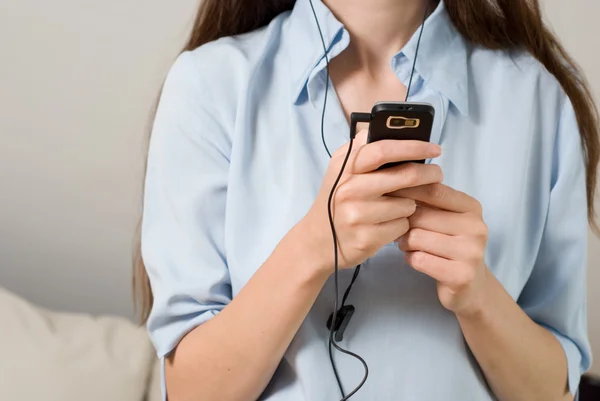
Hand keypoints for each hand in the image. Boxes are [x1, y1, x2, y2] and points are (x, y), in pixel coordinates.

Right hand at [301, 131, 442, 273]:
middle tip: (437, 174)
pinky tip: (389, 224)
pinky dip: (402, 224)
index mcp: (345, 167)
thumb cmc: (336, 201)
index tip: (434, 147)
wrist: (318, 241)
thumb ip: (360, 149)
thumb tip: (387, 130)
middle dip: (428, 174)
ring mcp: (357, 215)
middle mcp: (349, 189)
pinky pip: (402, 226)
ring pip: (407, 204)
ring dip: (410, 204)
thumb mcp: (340, 170)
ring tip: (397, 206)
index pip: (383, 149)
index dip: (413, 146)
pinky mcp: (367, 238)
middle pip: (404, 175)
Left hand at [394, 183, 489, 316]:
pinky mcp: (461, 275)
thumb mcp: (446, 218)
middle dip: (403, 223)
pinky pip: (419, 260)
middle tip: (401, 231)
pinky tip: (416, 259)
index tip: (388, 193)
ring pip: (416, 238)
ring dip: (404, 243)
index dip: (407, 190)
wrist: (472, 286)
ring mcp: (471, 252)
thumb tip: (394, 180)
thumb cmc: (450, 245)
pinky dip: (410, 259)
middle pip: (420, 216)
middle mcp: (475, 227)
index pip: (434, 190)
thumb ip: (428, 201)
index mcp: (471, 208)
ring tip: (408, 245)